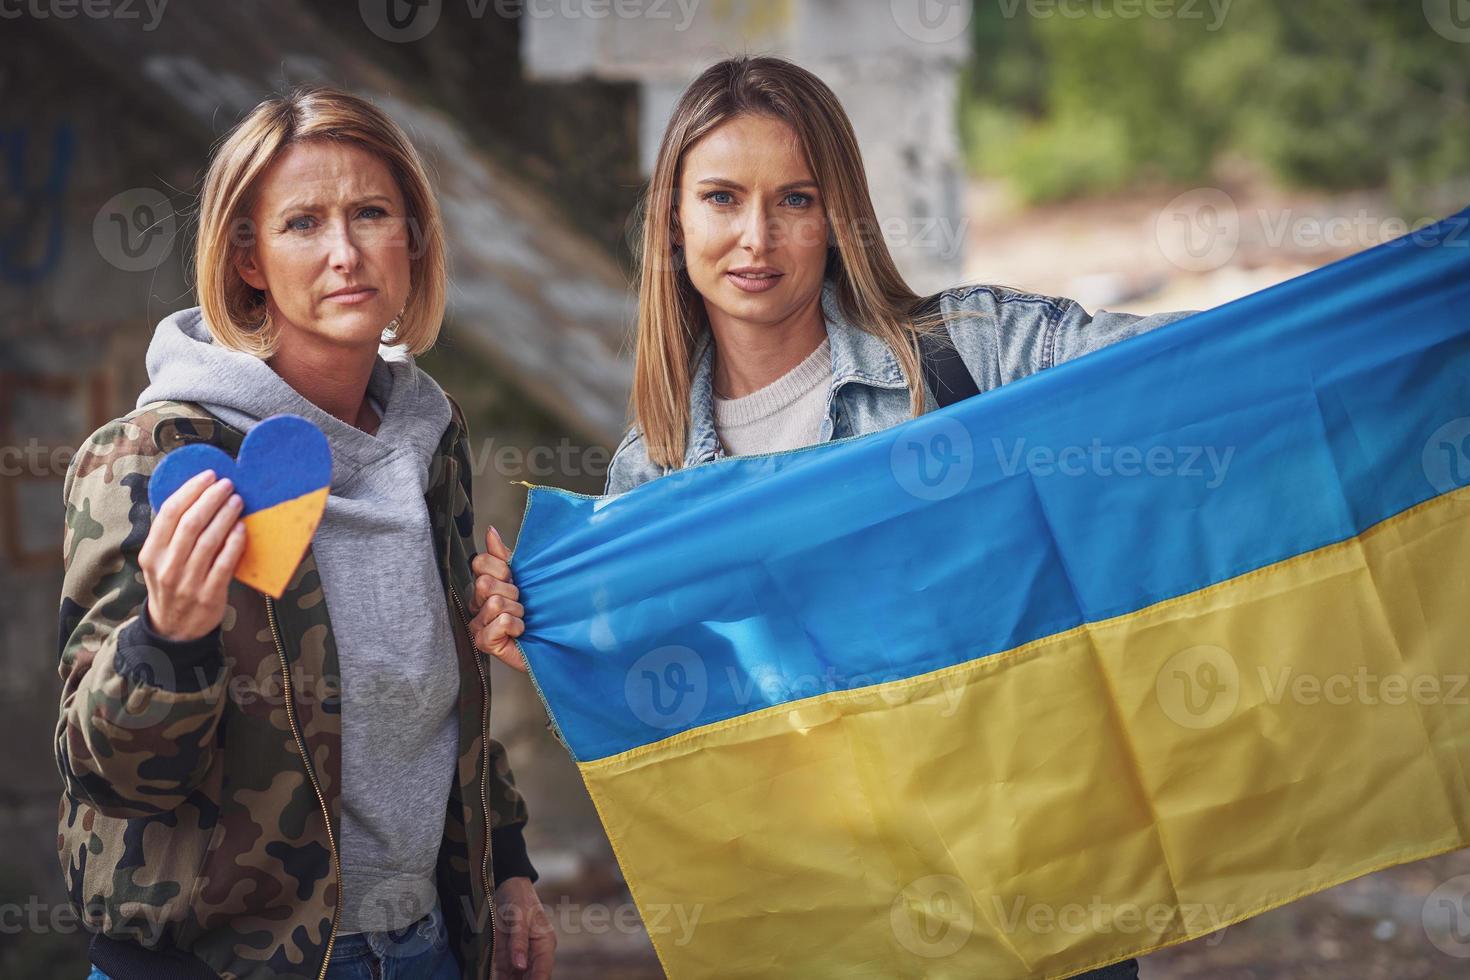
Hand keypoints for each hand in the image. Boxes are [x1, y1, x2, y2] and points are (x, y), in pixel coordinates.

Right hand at [138, 470, 246, 641]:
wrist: (174, 631)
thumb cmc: (171, 586)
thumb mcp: (159, 561)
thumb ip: (171, 535)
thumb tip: (196, 496)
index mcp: (151, 554)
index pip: (169, 514)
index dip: (190, 491)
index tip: (208, 476)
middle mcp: (166, 567)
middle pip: (190, 523)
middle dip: (211, 499)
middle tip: (227, 484)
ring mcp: (187, 583)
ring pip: (208, 541)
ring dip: (225, 516)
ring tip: (237, 501)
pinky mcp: (208, 595)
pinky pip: (224, 564)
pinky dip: (234, 543)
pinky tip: (242, 528)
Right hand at [470, 526, 527, 670]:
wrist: (554, 642)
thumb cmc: (538, 612)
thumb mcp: (524, 577)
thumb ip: (503, 555)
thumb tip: (490, 531)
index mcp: (484, 585)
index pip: (480, 563)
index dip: (502, 569)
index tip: (515, 581)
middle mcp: (477, 604)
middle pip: (485, 583)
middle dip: (512, 592)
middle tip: (521, 603)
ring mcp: (478, 624)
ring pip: (495, 603)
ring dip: (517, 612)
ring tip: (522, 620)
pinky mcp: (484, 642)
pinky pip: (501, 622)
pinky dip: (516, 626)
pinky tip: (519, 632)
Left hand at [493, 876, 554, 978]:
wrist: (506, 885)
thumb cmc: (519, 897)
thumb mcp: (520, 917)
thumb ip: (519, 941)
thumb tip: (520, 966)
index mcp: (544, 945)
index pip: (543, 973)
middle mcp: (533, 954)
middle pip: (529, 979)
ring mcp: (518, 956)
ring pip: (514, 979)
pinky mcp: (505, 956)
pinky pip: (501, 974)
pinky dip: (497, 978)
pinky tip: (487, 979)